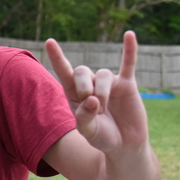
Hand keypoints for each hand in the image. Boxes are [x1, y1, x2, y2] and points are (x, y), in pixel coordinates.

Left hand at [45, 31, 150, 153]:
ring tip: (104, 109)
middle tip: (92, 104)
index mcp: (74, 94)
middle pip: (82, 71)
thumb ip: (84, 118)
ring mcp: (109, 83)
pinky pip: (129, 63)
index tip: (50, 41)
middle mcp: (90, 85)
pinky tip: (129, 34)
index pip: (64, 72)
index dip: (57, 57)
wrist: (124, 145)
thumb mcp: (88, 132)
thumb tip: (91, 99)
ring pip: (103, 74)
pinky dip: (129, 49)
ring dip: (102, 91)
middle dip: (84, 86)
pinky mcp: (127, 84)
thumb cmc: (102, 138)